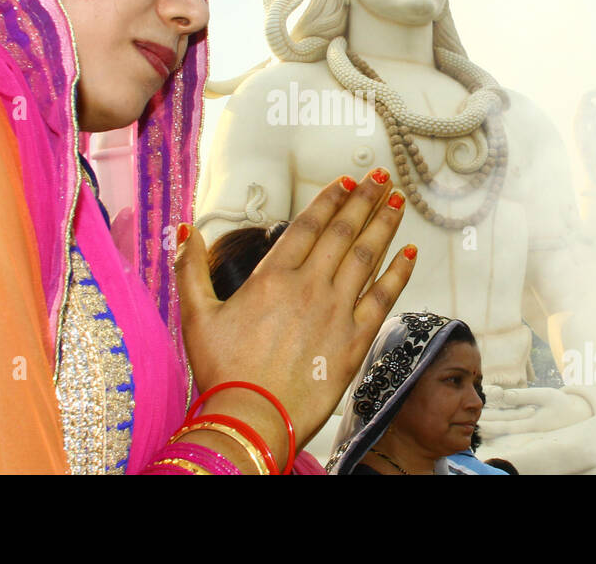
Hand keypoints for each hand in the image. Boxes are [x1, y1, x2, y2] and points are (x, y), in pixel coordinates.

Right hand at [177, 170, 415, 465]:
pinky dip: (399, 273)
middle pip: (343, 233)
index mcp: (272, 276)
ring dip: (384, 225)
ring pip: (367, 257)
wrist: (252, 417)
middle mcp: (309, 286)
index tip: (347, 181)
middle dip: (364, 201)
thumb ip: (190, 268)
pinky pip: (384, 298)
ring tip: (398, 201)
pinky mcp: (355, 340)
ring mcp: (336, 311)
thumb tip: (184, 229)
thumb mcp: (195, 316)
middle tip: (381, 178)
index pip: (309, 225)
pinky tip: (411, 253)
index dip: (330, 199)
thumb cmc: (222, 371)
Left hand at [478, 386, 592, 437]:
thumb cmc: (562, 404)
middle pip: (503, 428)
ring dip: (491, 424)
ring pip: (506, 426)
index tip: (478, 423)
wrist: (577, 414)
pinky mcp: (529, 424)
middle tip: (469, 423)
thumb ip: (525, 396)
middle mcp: (528, 429)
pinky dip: (499, 421)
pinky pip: (511, 423)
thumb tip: (506, 396)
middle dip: (486, 426)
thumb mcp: (545, 396)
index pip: (507, 426)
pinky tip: (487, 420)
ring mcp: (528, 428)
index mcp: (532, 424)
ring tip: (474, 422)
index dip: (492, 425)